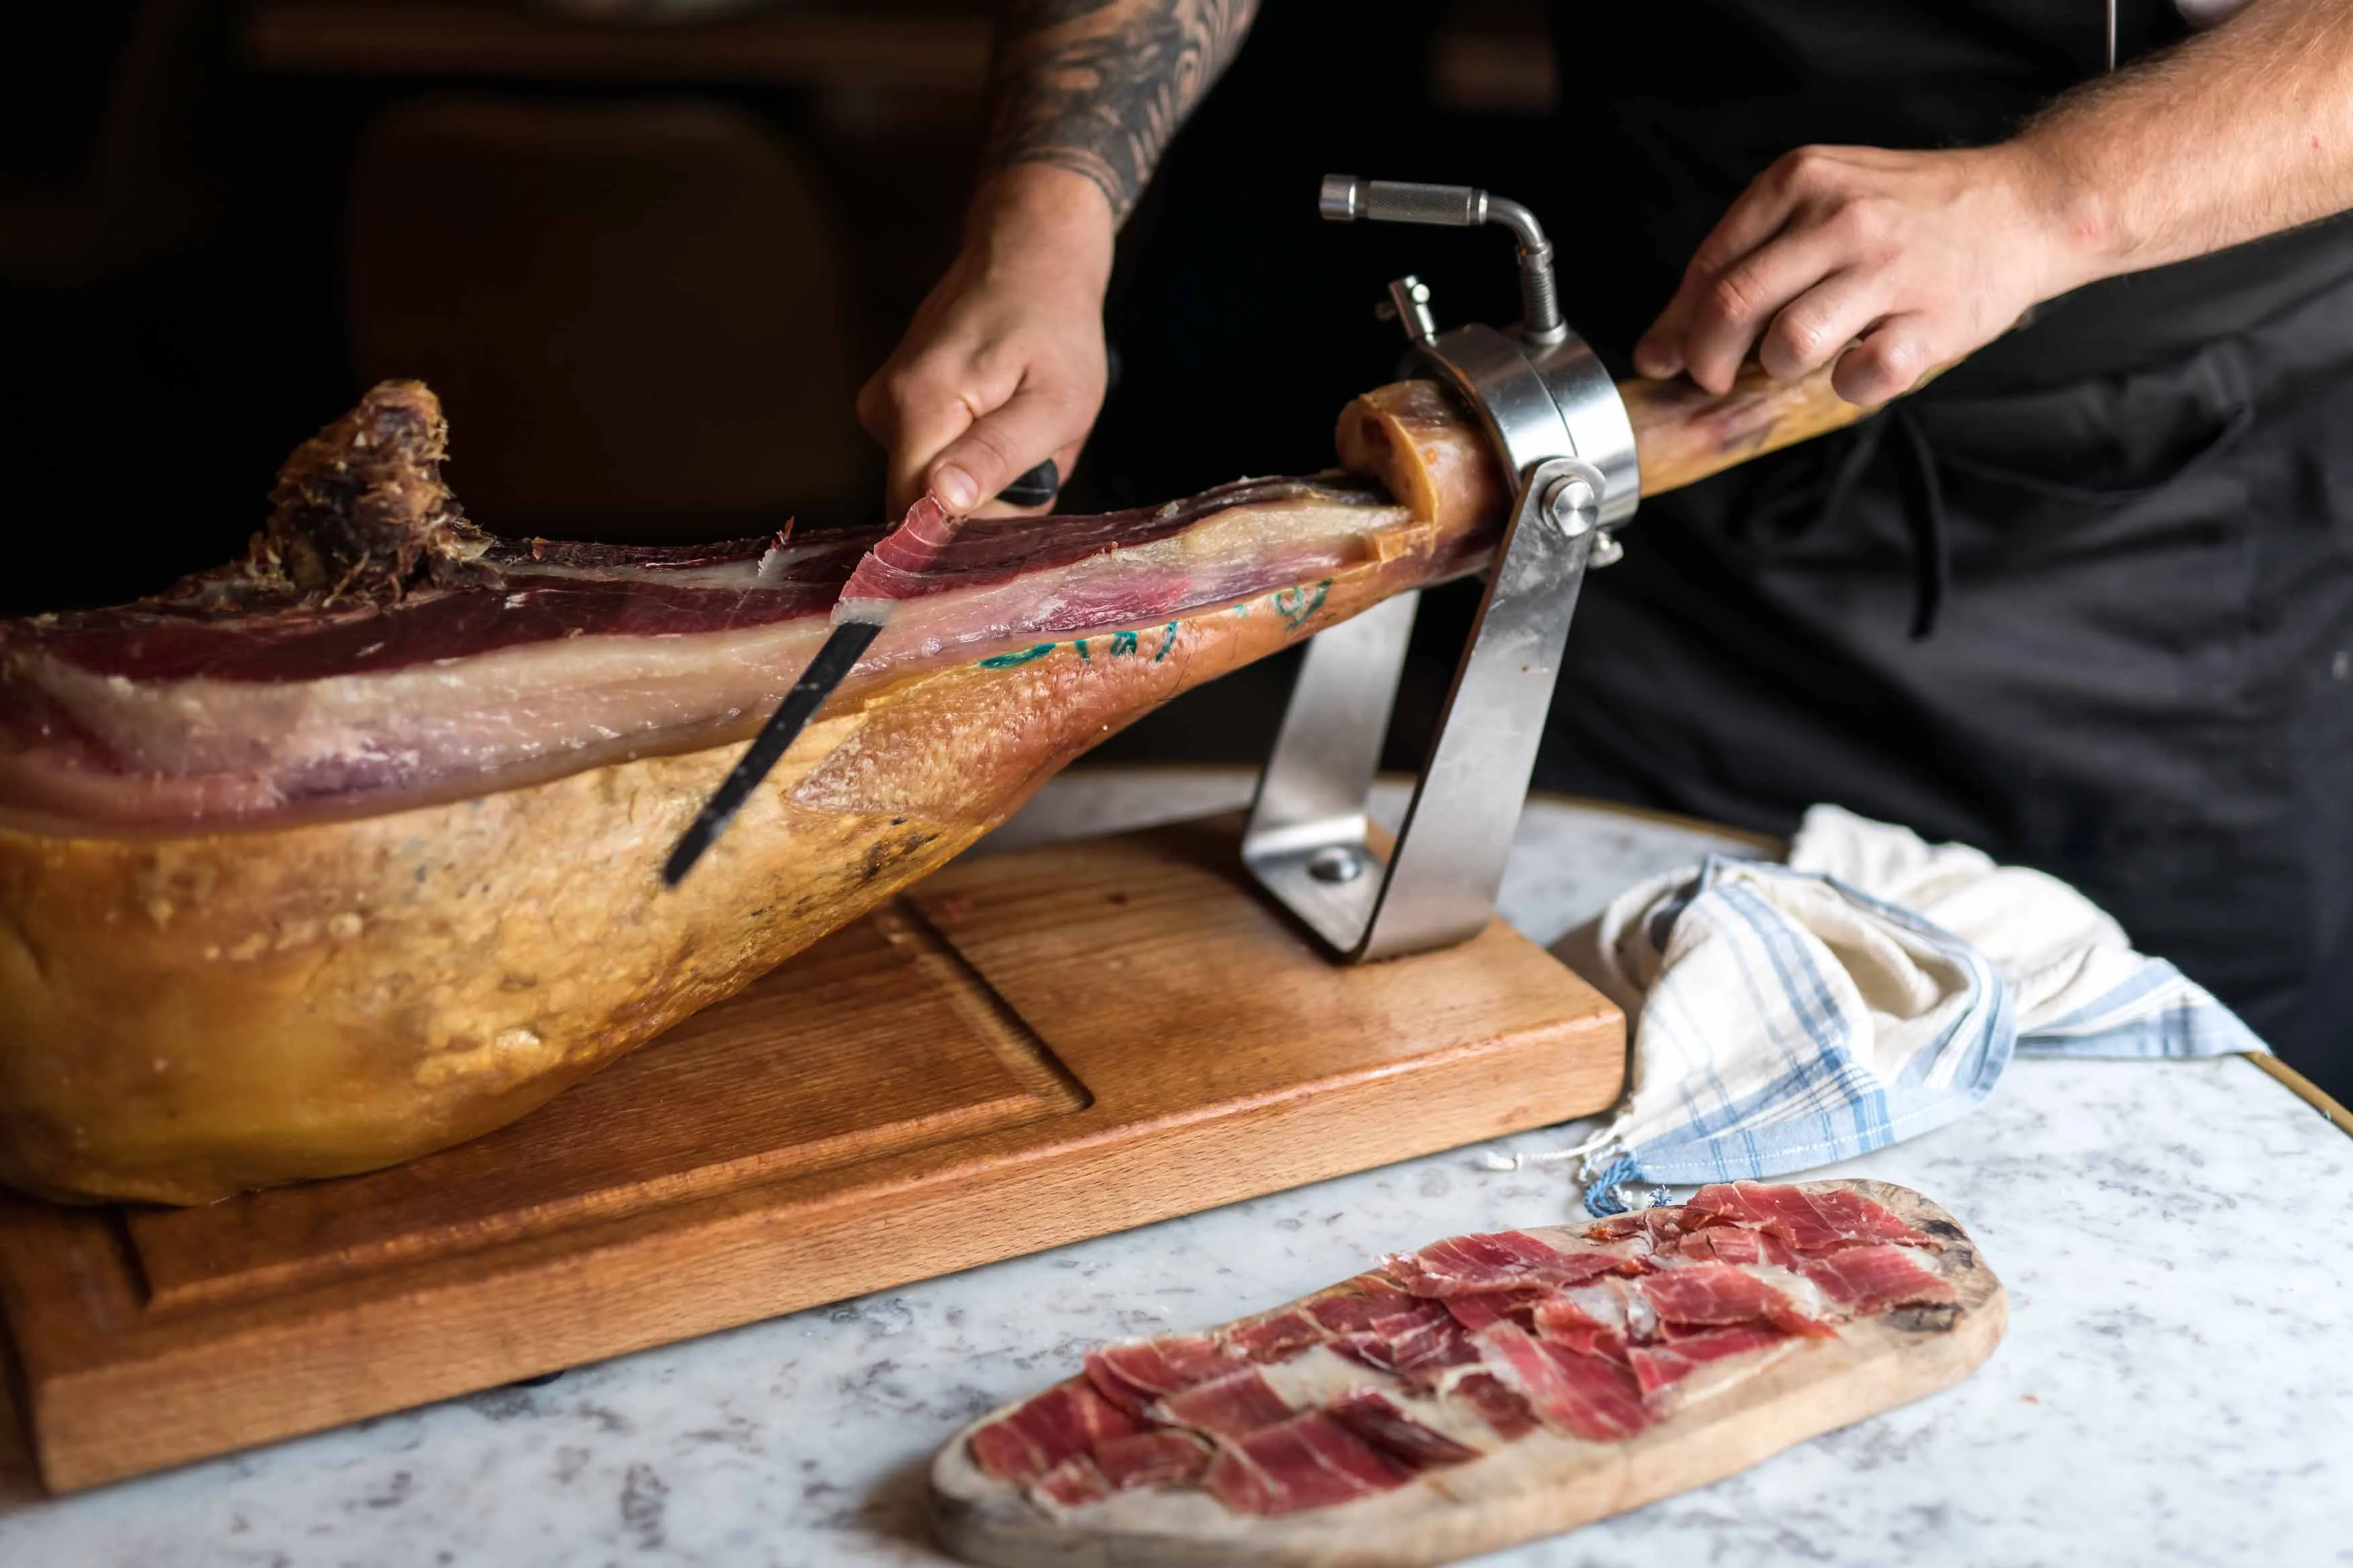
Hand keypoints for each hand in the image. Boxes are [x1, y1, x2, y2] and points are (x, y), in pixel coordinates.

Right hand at [857, 166, 1115, 517]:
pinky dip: (969, 458)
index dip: (961, 539)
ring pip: (926, 487)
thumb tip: (941, 503)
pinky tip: (1002, 423)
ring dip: (982, 482)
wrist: (1030, 254)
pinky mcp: (891, 404)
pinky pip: (926, 460)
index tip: (1010, 526)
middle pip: (918, 507)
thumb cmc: (1056, 327)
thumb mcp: (1055, 403)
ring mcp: (881, 406)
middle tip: (1036, 468)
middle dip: (981, 511)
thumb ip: (999, 456)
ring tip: (1024, 435)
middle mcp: (882, 408)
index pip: (912, 514)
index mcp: (919, 405)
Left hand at [1632, 143, 2095, 405]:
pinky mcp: (1934, 319)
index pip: (1710, 267)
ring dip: (1780, 369)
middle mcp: (1841, 218)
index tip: (1666, 359)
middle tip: (1717, 379)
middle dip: (1707, 362)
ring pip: (1787, 346)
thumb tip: (1665, 341)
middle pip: (1732, 309)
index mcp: (1802, 181)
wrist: (2027, 204)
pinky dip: (1850, 387)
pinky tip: (1861, 367)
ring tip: (1805, 357)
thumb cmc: (1914, 211)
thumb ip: (1749, 254)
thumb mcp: (1825, 197)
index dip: (1677, 327)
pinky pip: (1862, 378)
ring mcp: (1890, 268)